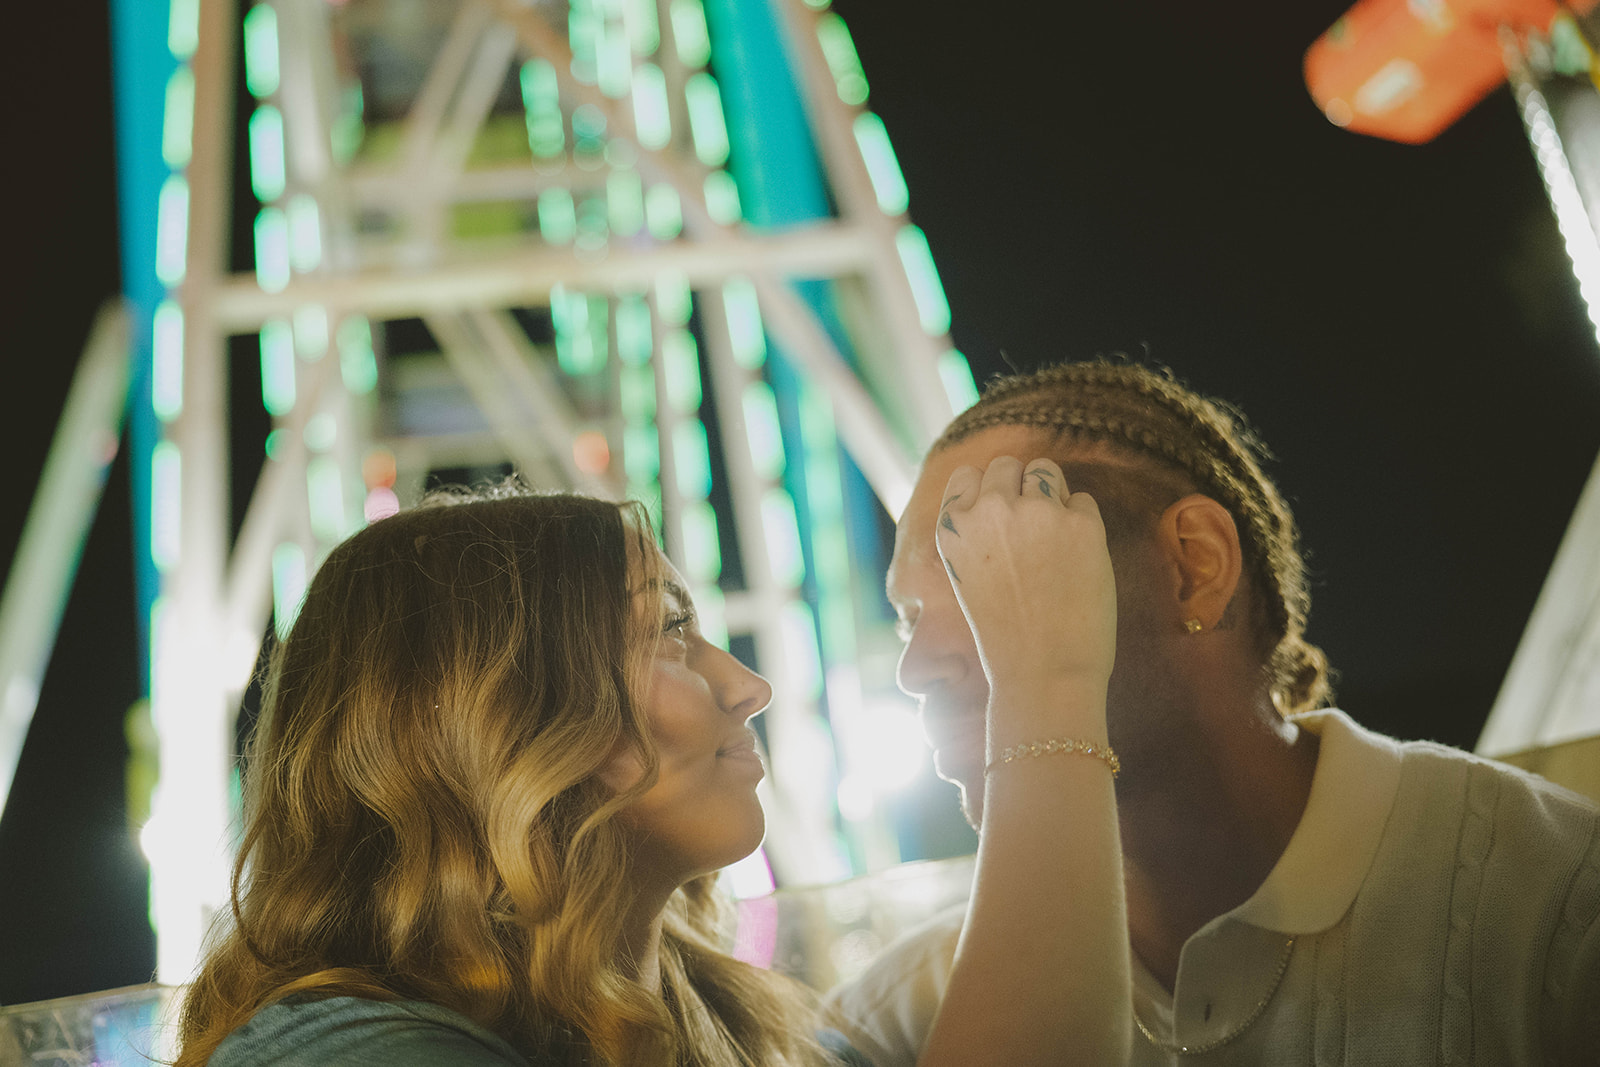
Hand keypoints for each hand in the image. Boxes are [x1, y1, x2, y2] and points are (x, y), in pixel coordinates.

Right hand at [934, 456, 1116, 703]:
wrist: (1044, 673)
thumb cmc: (1006, 634)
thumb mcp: (968, 577)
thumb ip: (977, 532)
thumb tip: (1004, 490)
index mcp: (954, 526)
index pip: (968, 474)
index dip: (986, 491)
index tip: (998, 518)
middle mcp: (990, 509)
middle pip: (1007, 465)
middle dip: (1020, 488)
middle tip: (1032, 532)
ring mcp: (1037, 512)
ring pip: (1046, 471)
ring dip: (1052, 495)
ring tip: (1055, 543)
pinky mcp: (1081, 523)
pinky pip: (1083, 502)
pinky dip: (1083, 525)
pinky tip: (1076, 563)